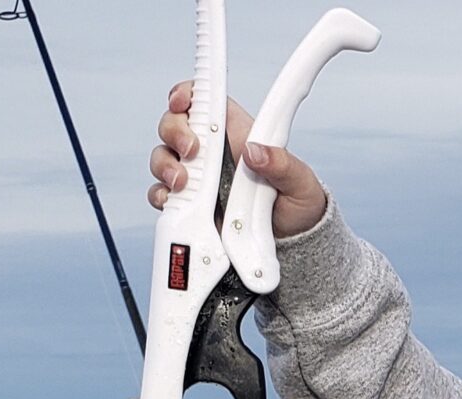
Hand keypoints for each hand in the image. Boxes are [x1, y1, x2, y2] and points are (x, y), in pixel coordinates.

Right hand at [148, 79, 326, 238]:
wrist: (291, 242)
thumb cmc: (296, 202)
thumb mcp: (299, 180)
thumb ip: (281, 163)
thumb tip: (255, 151)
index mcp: (235, 131)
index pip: (203, 99)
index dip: (185, 93)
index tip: (180, 102)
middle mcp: (211, 149)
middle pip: (174, 125)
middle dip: (174, 133)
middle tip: (191, 151)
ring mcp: (198, 177)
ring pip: (164, 158)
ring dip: (166, 166)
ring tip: (182, 183)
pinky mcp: (191, 204)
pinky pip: (165, 195)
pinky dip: (163, 197)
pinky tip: (174, 203)